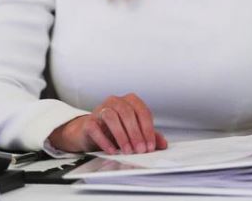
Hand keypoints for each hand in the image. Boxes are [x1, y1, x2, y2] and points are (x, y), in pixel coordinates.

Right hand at [47, 93, 167, 154]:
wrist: (90, 133)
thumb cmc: (114, 130)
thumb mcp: (134, 132)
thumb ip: (149, 135)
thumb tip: (163, 144)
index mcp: (129, 101)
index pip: (142, 111)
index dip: (148, 129)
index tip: (150, 145)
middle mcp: (115, 102)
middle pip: (127, 112)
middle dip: (136, 133)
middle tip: (140, 149)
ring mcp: (100, 109)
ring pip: (111, 116)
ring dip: (121, 135)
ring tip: (127, 150)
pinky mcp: (88, 122)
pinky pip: (95, 128)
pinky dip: (105, 140)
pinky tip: (112, 150)